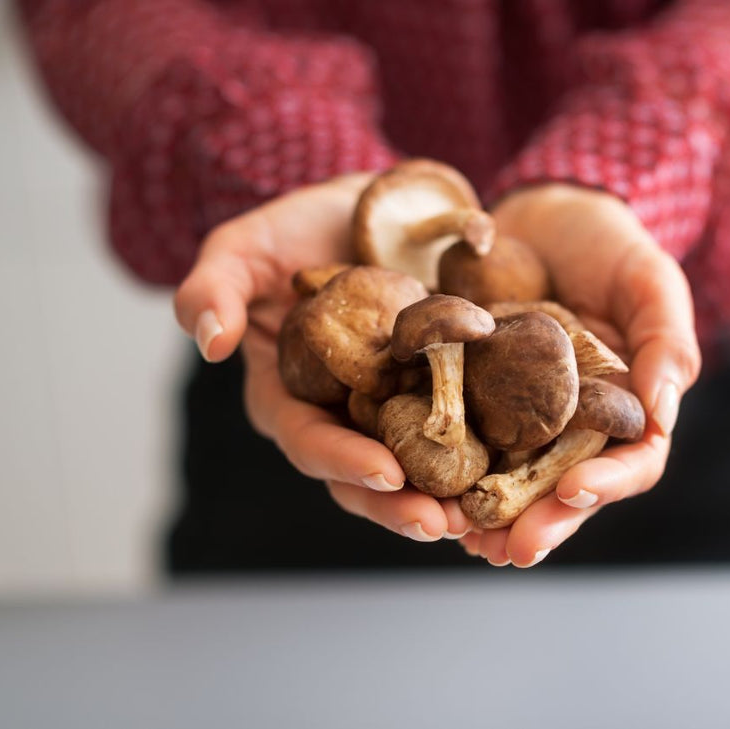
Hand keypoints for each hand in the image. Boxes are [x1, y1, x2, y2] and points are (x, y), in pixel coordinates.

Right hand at [173, 174, 472, 543]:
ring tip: (481, 517)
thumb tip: (210, 341)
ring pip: (420, 465)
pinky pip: (466, 428)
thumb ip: (214, 289)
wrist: (366, 204)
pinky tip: (519, 470)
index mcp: (289, 395)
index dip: (342, 460)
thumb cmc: (294, 229)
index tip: (383, 473)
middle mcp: (344, 414)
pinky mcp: (442, 389)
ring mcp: (396, 407)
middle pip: (367, 473)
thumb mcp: (243, 249)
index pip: (309, 439)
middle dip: (400, 504)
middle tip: (439, 523)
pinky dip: (489, 453)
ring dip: (447, 495)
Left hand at [458, 184, 700, 566]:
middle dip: (541, 523)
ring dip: (490, 516)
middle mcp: (574, 425)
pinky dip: (444, 469)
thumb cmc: (607, 243)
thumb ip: (666, 342)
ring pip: (510, 480)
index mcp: (626, 408)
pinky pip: (458, 440)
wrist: (541, 211)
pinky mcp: (471, 395)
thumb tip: (661, 413)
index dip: (607, 484)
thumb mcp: (648, 279)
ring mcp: (521, 416)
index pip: (631, 461)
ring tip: (465, 539)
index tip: (574, 491)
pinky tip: (422, 490)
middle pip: (565, 489)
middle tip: (511, 550)